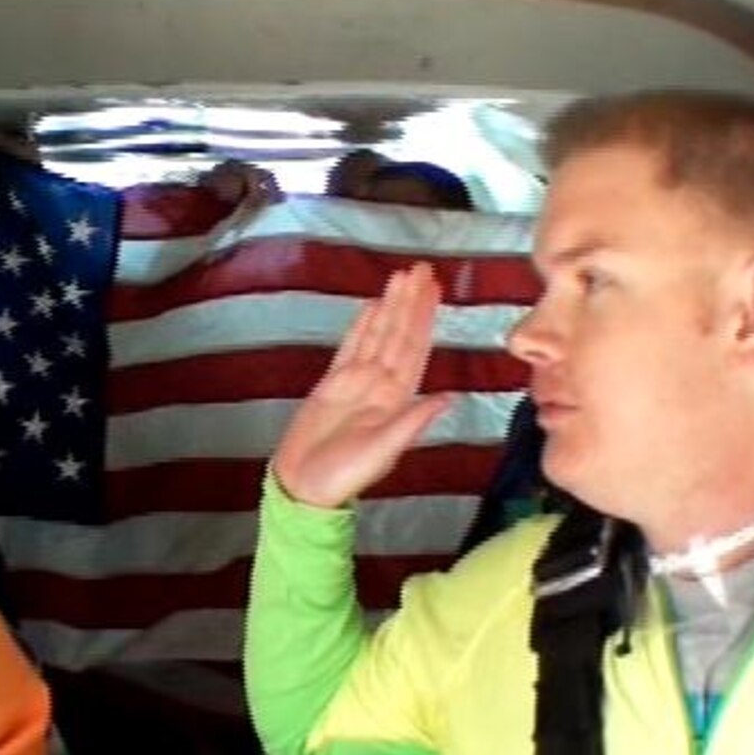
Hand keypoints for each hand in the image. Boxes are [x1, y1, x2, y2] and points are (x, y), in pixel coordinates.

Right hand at [270, 263, 453, 508]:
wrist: (304, 485)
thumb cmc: (343, 475)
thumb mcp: (381, 450)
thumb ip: (412, 422)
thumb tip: (450, 398)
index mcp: (397, 399)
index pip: (415, 349)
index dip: (425, 319)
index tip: (434, 291)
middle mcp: (381, 385)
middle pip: (399, 334)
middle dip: (410, 302)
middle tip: (421, 268)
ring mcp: (357, 382)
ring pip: (378, 335)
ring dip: (390, 306)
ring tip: (400, 276)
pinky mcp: (332, 383)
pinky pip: (351, 347)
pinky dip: (361, 326)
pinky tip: (372, 306)